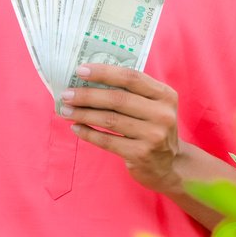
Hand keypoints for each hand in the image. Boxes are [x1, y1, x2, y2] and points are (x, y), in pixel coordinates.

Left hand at [62, 64, 182, 193]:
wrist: (170, 166)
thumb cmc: (153, 128)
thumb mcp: (153, 107)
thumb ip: (131, 92)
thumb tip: (89, 81)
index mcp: (165, 95)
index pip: (131, 77)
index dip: (104, 72)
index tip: (80, 70)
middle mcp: (162, 114)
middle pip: (117, 99)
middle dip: (87, 95)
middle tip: (66, 94)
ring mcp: (153, 135)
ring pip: (109, 120)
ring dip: (83, 114)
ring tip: (65, 111)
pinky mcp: (141, 154)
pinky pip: (107, 141)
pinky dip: (88, 133)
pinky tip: (76, 127)